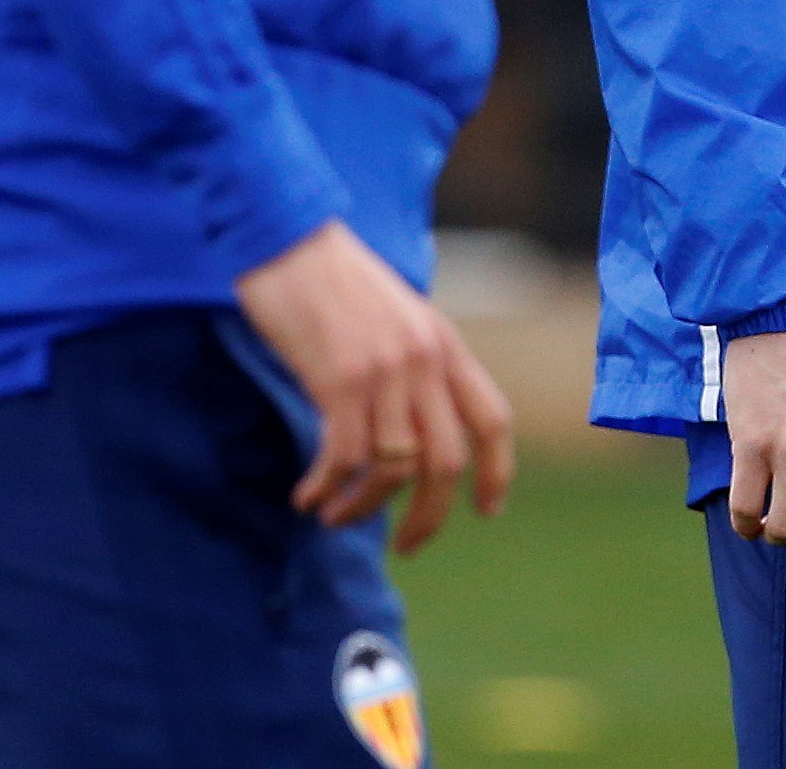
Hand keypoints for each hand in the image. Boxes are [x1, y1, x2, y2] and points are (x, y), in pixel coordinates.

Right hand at [234, 219, 515, 550]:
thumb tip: (415, 434)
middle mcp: (424, 358)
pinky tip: (307, 496)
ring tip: (334, 516)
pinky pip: (343, 458)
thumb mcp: (396, 317)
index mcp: (444, 343)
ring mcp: (384, 369)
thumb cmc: (334, 281)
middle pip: (447, 461)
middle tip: (405, 546)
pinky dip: (326, 488)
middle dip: (429, 516)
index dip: (499, 471)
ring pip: (393, 467)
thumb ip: (415, 365)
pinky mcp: (339, 379)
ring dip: (362, 506)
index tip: (489, 511)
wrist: (286, 239)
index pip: (492, 417)